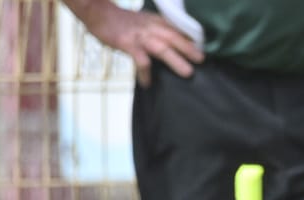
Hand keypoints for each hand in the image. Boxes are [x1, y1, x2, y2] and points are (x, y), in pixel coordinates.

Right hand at [68, 1, 202, 86]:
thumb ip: (159, 29)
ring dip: (176, 60)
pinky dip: (145, 73)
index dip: (191, 38)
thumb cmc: (123, 21)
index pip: (177, 29)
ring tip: (187, 73)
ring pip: (162, 48)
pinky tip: (148, 83)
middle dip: (189, 49)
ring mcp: (140, 36)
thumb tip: (176, 43)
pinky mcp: (128, 44)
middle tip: (202, 60)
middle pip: (174, 37)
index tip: (204, 48)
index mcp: (156, 21)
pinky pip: (140, 60)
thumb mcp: (145, 21)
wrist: (98, 12)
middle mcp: (151, 27)